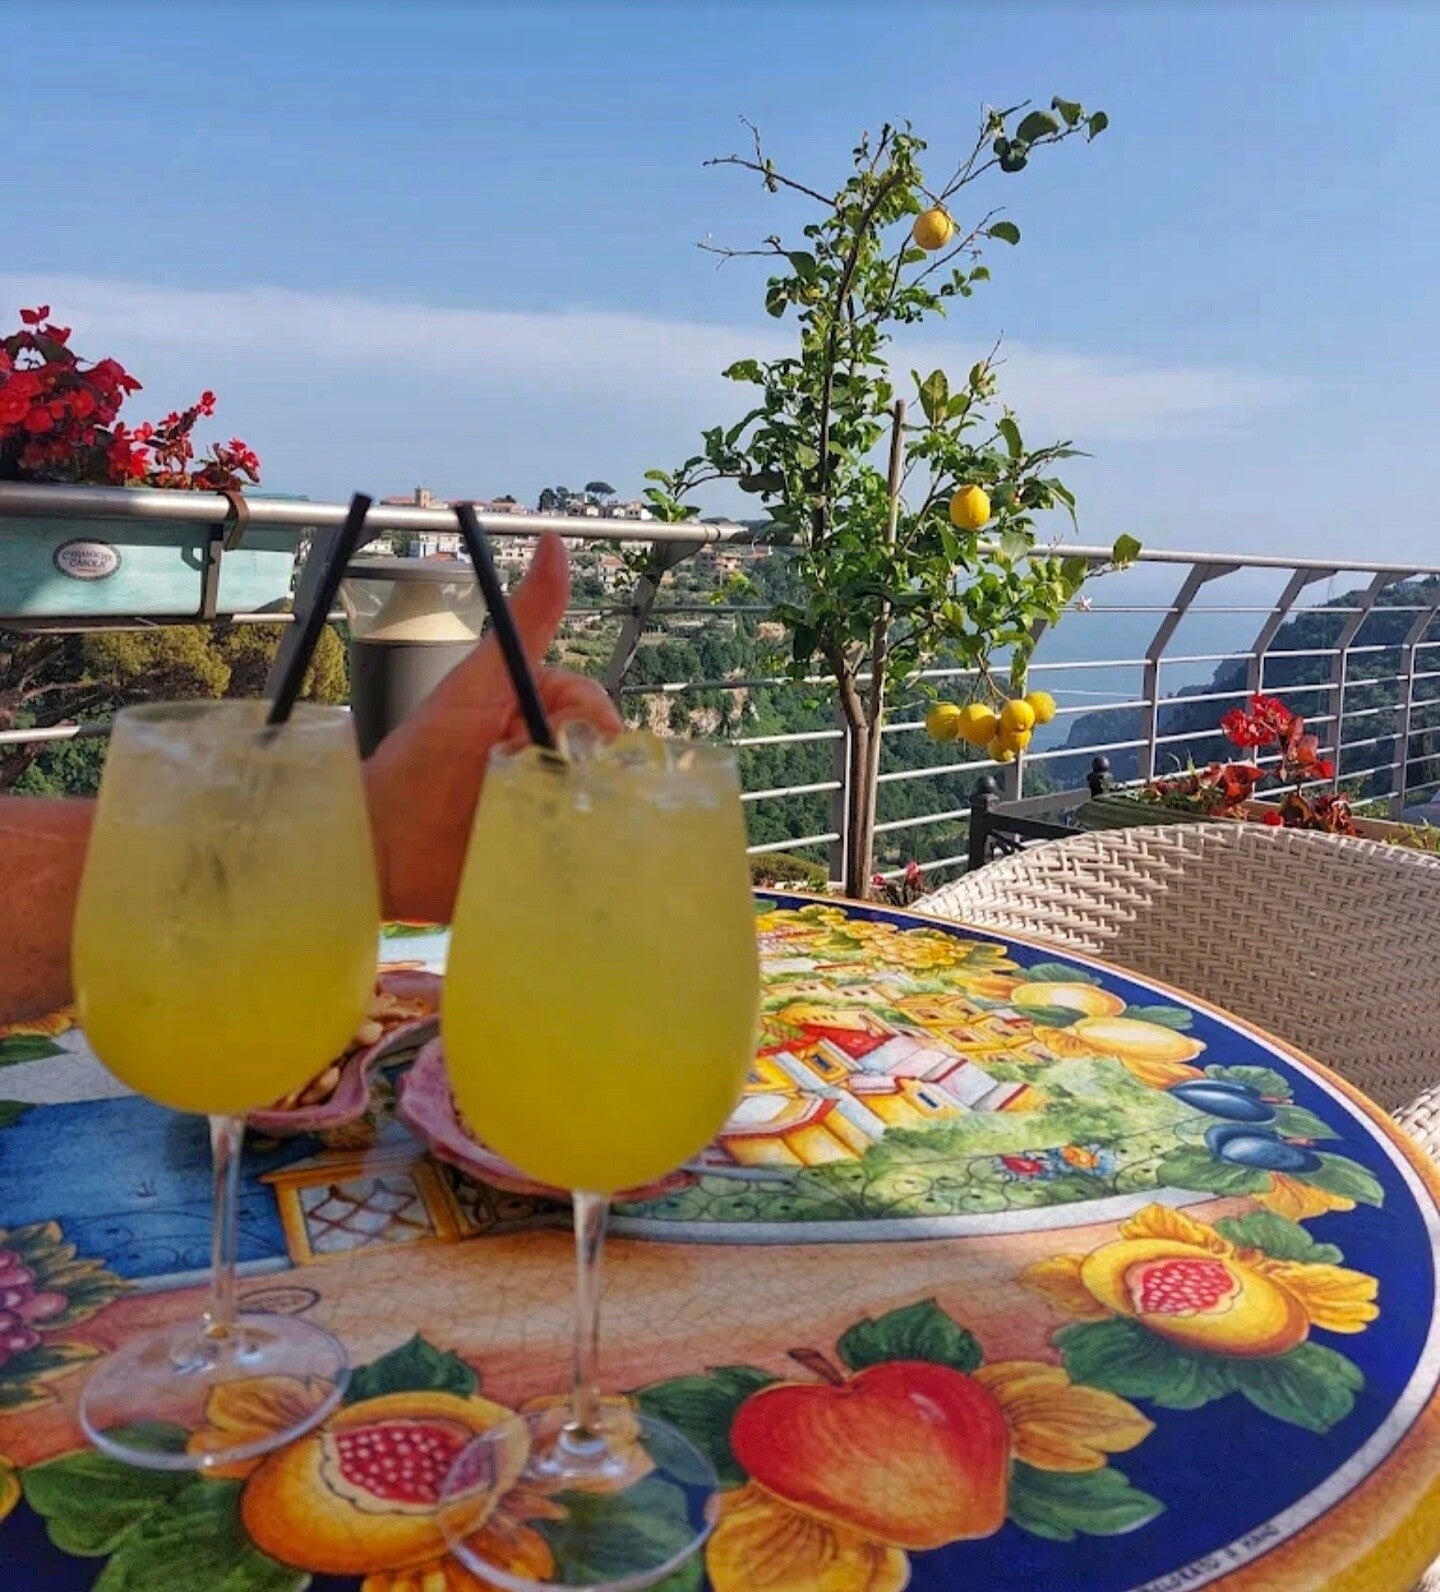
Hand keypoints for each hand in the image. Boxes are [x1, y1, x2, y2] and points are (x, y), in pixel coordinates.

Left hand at [363, 534, 620, 922]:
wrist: (381, 849)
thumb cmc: (423, 759)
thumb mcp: (481, 683)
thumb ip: (526, 619)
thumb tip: (556, 540)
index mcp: (529, 711)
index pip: (587, 706)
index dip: (590, 717)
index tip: (587, 731)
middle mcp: (539, 758)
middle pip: (595, 754)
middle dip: (574, 765)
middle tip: (528, 775)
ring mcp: (540, 807)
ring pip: (596, 802)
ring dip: (574, 810)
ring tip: (526, 817)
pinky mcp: (538, 855)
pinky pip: (583, 851)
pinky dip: (579, 851)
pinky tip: (552, 849)